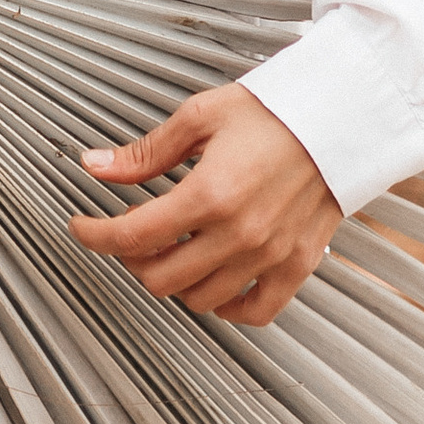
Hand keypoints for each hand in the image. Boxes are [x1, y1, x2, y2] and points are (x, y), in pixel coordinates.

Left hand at [70, 84, 339, 325]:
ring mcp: (270, 255)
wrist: (340, 117)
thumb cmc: (275, 111)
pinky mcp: (297, 266)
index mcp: (210, 194)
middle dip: (133, 259)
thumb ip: (146, 152)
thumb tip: (98, 165)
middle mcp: (239, 234)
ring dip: (175, 280)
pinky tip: (214, 280)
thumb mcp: (200, 117)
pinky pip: (254, 312)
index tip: (82, 228)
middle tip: (132, 233)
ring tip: (173, 250)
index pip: (132, 237)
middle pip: (160, 278)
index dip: (95, 236)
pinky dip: (227, 306)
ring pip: (200, 300)